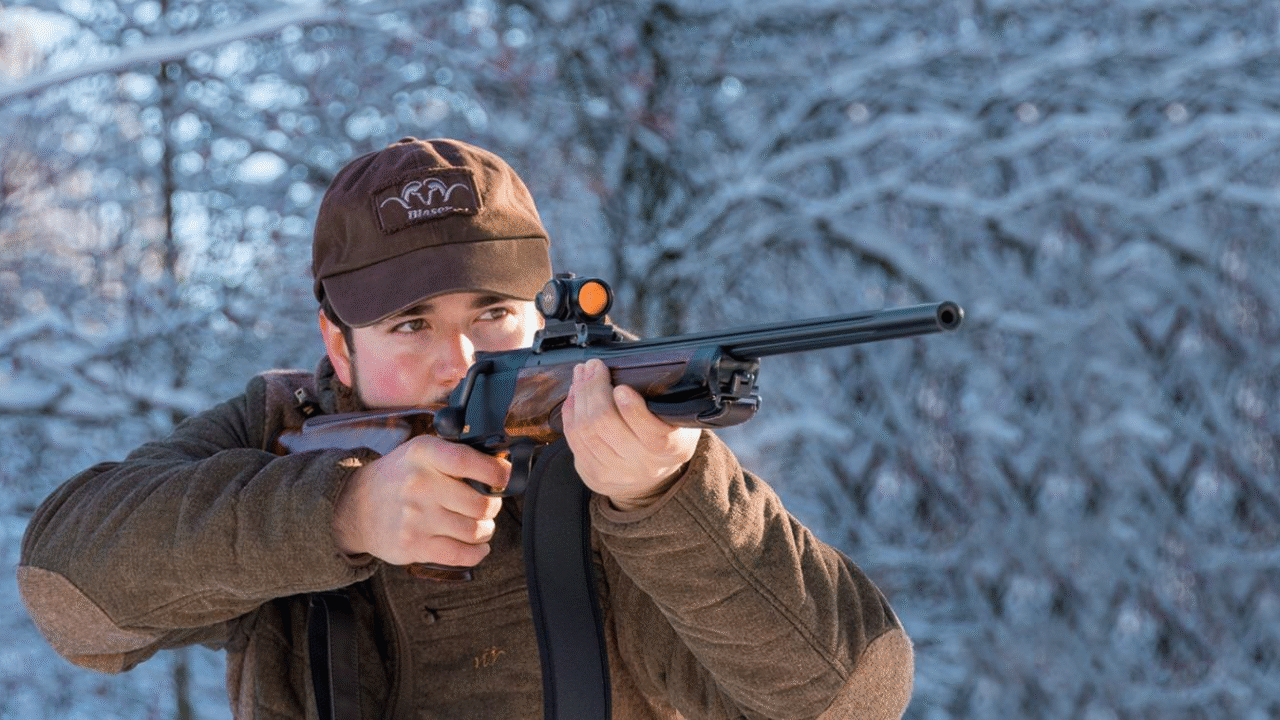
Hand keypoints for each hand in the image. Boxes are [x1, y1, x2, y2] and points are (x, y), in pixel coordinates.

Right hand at [331, 435, 508, 566]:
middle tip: (488, 505)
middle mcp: (420, 484)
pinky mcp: (414, 545)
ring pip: (475, 531)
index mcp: (423, 454)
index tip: (505, 477)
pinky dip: (477, 552)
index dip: (497, 472)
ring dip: (485, 530)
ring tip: (479, 525)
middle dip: (492, 506)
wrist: (355, 506)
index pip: (469, 461)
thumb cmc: (398, 477)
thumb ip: (456, 455)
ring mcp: (416, 518)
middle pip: (480, 503)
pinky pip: (461, 554)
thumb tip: (502, 465)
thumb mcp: (420, 452)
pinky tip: (477, 546)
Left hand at [562, 359, 700, 511]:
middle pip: (606, 425)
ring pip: (585, 431)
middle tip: (593, 366)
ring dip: (579, 396)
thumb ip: (665, 398)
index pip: (652, 433)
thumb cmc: (667, 433)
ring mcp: (616, 473)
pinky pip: (574, 440)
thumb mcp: (679, 417)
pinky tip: (573, 395)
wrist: (653, 473)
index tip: (621, 388)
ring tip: (581, 374)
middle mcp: (643, 465)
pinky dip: (570, 413)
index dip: (632, 410)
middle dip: (594, 388)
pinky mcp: (594, 475)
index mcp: (671, 448)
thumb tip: (632, 367)